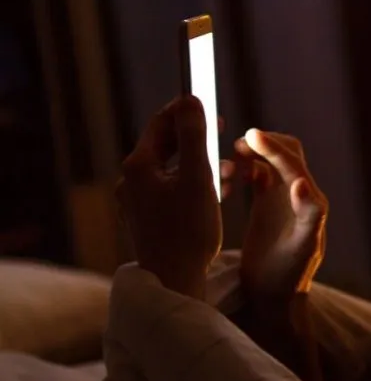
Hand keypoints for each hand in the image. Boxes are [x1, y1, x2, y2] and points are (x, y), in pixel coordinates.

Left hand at [116, 96, 222, 298]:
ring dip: (200, 164)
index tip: (212, 106)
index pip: (161, 123)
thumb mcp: (198, 177)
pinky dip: (193, 185)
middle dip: (196, 139)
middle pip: (165, 146)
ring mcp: (137, 202)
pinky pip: (170, 190)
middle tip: (223, 134)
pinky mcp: (147, 219)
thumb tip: (191, 100)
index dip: (186, 111)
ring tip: (230, 170)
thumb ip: (194, 136)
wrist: (174, 280)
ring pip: (171, 170)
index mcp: (139, 166)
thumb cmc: (188, 231)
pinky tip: (217, 193)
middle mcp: (131, 181)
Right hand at [223, 128, 327, 305]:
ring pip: (267, 162)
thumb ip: (308, 214)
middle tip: (236, 146)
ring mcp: (281, 199)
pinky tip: (226, 180)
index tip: (248, 136)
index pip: (293, 162)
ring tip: (227, 168)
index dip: (272, 147)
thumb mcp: (302, 248)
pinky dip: (242, 169)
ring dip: (249, 156)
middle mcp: (298, 195)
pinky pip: (255, 176)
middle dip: (262, 144)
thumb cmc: (289, 276)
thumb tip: (301, 183)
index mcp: (310, 201)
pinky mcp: (265, 206)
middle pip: (285, 153)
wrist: (274, 298)